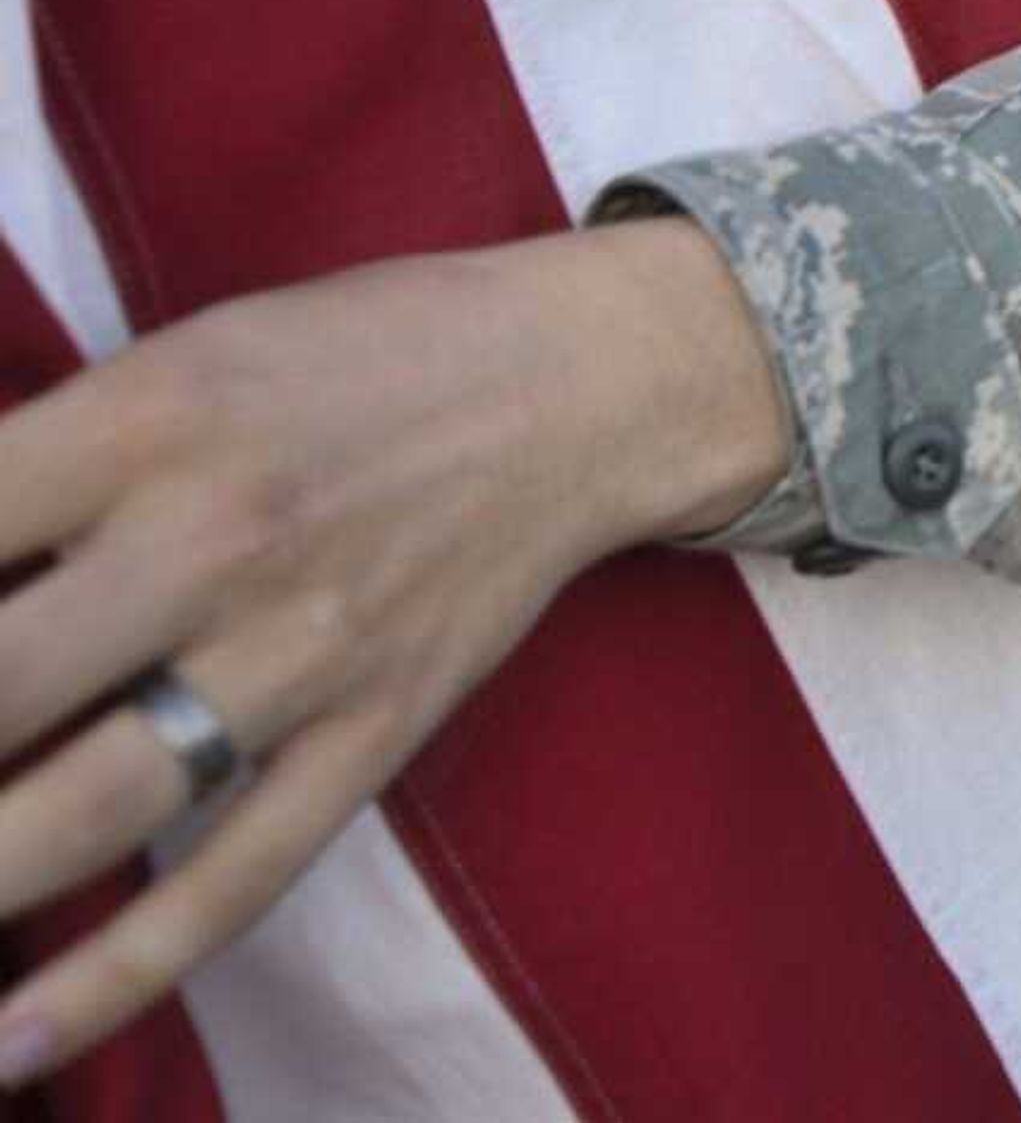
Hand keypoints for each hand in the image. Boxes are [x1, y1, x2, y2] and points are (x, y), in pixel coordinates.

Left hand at [0, 220, 786, 1085]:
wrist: (588, 382)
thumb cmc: (362, 350)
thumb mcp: (182, 354)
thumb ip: (42, 462)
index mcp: (156, 416)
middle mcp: (221, 536)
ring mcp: (303, 651)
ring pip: (88, 806)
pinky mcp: (374, 730)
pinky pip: (235, 877)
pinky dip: (116, 973)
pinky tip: (7, 1043)